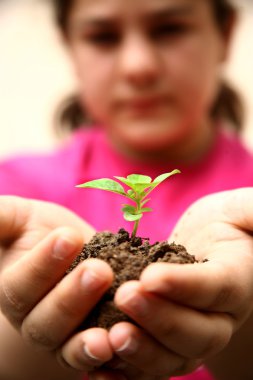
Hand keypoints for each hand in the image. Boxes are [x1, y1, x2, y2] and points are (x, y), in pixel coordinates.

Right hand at [0, 196, 114, 373]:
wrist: (75, 247)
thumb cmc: (40, 230)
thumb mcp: (20, 218)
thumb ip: (1, 218)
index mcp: (13, 293)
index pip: (18, 287)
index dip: (42, 266)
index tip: (69, 237)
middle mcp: (32, 321)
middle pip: (43, 323)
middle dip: (71, 297)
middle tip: (99, 271)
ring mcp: (61, 338)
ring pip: (68, 346)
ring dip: (87, 339)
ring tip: (110, 326)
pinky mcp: (90, 344)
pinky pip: (95, 359)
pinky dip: (109, 356)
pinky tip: (123, 344)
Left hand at [89, 188, 252, 379]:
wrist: (206, 249)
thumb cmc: (222, 224)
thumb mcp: (241, 210)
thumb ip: (252, 211)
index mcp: (236, 281)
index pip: (216, 288)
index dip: (185, 286)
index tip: (150, 276)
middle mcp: (219, 318)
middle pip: (197, 333)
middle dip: (160, 319)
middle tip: (125, 297)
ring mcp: (193, 338)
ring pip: (174, 358)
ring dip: (142, 353)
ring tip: (110, 337)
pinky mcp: (166, 345)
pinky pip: (150, 367)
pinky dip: (126, 370)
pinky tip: (98, 365)